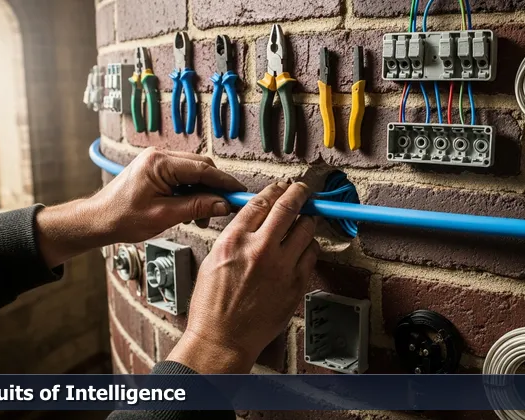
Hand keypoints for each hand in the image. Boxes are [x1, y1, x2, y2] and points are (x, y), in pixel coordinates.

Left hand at [92, 148, 245, 241]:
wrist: (98, 220)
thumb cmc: (121, 217)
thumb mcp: (163, 216)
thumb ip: (196, 208)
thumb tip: (222, 204)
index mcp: (159, 163)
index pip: (203, 169)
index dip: (225, 183)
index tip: (239, 193)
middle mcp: (159, 157)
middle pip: (201, 168)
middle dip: (215, 189)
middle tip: (225, 207)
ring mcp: (158, 162)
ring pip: (194, 173)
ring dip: (203, 194)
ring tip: (202, 217)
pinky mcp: (157, 170)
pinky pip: (183, 178)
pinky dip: (191, 193)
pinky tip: (191, 211)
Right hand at [167, 182, 320, 372]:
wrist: (223, 338)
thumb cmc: (212, 306)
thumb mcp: (213, 259)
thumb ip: (236, 236)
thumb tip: (255, 218)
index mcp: (235, 241)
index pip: (261, 202)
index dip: (275, 189)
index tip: (281, 186)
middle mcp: (260, 250)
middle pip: (288, 207)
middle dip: (298, 193)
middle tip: (301, 190)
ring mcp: (282, 267)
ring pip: (306, 229)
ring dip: (305, 221)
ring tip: (302, 222)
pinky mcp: (297, 284)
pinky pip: (312, 254)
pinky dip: (308, 247)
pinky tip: (301, 250)